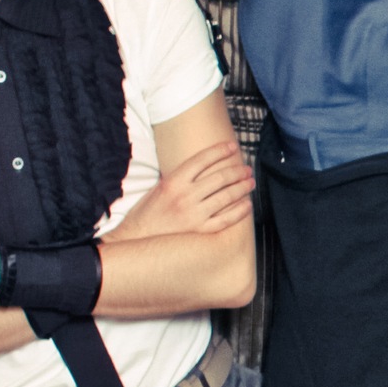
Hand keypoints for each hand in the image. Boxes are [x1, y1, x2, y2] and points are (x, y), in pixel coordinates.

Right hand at [106, 139, 251, 242]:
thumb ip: (180, 178)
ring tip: (250, 183)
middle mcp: (185, 196)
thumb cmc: (147, 213)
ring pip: (226, 197)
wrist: (137, 239)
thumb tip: (204, 167)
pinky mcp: (200, 231)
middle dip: (237, 171)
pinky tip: (247, 205)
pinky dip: (239, 211)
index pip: (202, 160)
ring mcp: (194, 214)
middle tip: (247, 169)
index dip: (220, 151)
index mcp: (173, 182)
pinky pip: (226, 219)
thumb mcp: (159, 188)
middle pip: (219, 178)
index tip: (232, 147)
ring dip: (242, 188)